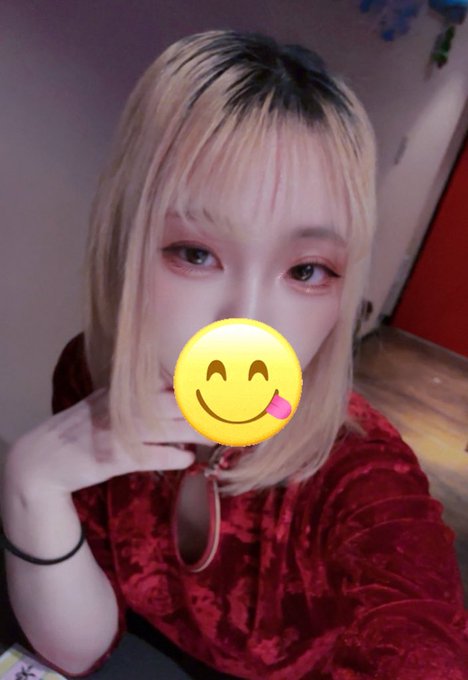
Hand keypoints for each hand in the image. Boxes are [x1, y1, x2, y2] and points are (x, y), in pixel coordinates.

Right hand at [2, 387, 212, 498]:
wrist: (44, 458)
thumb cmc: (84, 428)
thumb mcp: (110, 401)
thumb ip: (140, 396)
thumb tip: (177, 389)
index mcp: (126, 390)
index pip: (170, 381)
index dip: (201, 382)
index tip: (229, 385)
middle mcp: (125, 406)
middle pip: (177, 403)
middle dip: (209, 408)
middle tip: (236, 413)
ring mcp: (119, 430)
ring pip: (169, 428)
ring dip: (198, 433)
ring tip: (219, 436)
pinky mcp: (114, 457)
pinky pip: (151, 456)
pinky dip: (173, 458)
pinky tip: (186, 459)